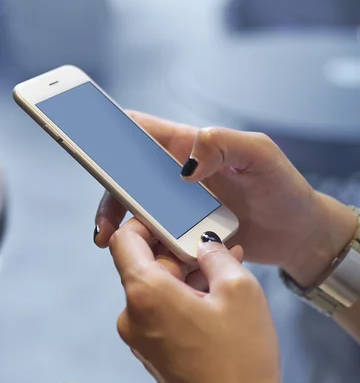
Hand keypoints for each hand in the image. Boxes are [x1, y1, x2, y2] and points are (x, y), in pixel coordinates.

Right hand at [95, 112, 357, 285]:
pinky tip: (135, 253)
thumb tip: (186, 165)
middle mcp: (174, 173)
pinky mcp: (178, 229)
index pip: (139, 130)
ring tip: (106, 237)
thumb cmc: (283, 188)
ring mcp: (174, 202)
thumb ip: (225, 144)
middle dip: (105, 186)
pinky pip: (148, 231)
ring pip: (130, 204)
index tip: (85, 138)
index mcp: (187, 145)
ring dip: (114, 218)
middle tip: (98, 204)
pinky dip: (136, 241)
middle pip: (124, 172)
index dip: (108, 129)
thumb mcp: (261, 155)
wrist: (296, 235)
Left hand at [111, 219, 282, 382]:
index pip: (124, 239)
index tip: (168, 217)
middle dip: (176, 251)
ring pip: (154, 287)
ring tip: (222, 270)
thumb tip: (205, 242)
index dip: (144, 222)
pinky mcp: (149, 351)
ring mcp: (137, 335)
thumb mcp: (239, 291)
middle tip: (210, 245)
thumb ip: (216, 254)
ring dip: (184, 275)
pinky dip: (180, 298)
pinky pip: (159, 311)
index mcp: (145, 293)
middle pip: (143, 264)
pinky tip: (213, 297)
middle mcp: (131, 314)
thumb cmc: (240, 361)